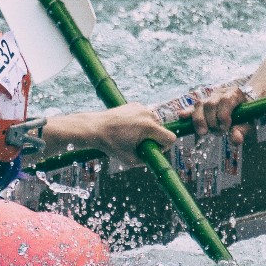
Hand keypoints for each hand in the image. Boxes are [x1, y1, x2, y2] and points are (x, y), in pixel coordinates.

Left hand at [49, 104, 175, 160]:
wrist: (94, 128)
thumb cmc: (111, 145)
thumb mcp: (130, 159)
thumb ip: (146, 160)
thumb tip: (155, 158)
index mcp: (149, 127)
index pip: (170, 138)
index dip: (164, 147)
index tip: (153, 150)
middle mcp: (148, 114)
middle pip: (161, 130)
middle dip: (154, 138)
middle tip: (139, 144)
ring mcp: (141, 108)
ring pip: (154, 122)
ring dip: (148, 130)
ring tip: (132, 135)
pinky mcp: (135, 105)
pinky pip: (145, 116)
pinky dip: (141, 122)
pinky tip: (129, 128)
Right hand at [187, 84, 254, 144]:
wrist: (244, 103)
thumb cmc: (247, 113)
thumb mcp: (249, 122)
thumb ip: (242, 130)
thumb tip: (235, 140)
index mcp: (234, 94)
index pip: (225, 101)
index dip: (223, 115)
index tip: (225, 127)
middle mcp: (221, 93)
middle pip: (210, 104)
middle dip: (211, 120)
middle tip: (217, 132)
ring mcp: (210, 97)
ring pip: (200, 104)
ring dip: (199, 120)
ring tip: (203, 132)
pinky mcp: (203, 104)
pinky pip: (193, 107)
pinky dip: (188, 112)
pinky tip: (182, 117)